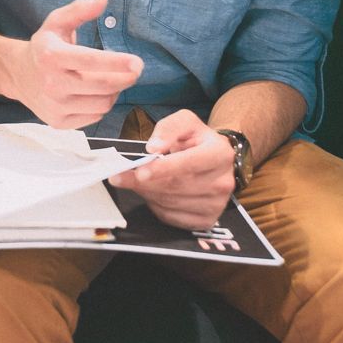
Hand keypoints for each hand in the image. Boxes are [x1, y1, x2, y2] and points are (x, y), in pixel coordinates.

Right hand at [3, 0, 142, 127]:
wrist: (17, 74)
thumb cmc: (44, 46)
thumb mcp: (57, 22)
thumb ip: (80, 9)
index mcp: (51, 56)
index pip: (91, 61)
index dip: (118, 62)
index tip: (138, 62)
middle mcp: (51, 84)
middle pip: (102, 86)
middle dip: (125, 78)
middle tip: (135, 71)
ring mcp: (54, 106)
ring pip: (102, 104)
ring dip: (114, 92)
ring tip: (113, 80)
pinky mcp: (58, 122)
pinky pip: (94, 117)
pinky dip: (102, 105)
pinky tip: (98, 93)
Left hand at [109, 109, 234, 229]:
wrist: (215, 160)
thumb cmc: (196, 140)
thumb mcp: (185, 122)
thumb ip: (169, 128)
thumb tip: (153, 147)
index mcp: (220, 154)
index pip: (189, 163)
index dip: (163, 169)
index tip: (140, 171)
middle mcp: (223, 182)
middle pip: (176, 186)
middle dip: (143, 182)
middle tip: (119, 177)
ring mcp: (216, 204)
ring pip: (171, 203)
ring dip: (147, 192)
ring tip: (135, 180)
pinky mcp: (207, 220)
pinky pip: (171, 217)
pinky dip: (155, 206)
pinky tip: (151, 193)